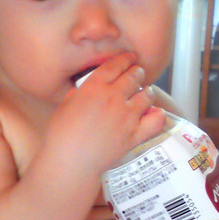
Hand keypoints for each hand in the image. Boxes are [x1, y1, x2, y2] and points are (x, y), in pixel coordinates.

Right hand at [46, 52, 165, 175]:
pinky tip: (154, 113)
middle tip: (138, 73)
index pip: (116, 65)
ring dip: (147, 91)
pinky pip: (155, 120)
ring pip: (147, 95)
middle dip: (137, 72)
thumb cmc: (61, 136)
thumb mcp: (65, 105)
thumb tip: (87, 88)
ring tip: (145, 93)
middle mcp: (113, 99)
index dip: (125, 59)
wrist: (70, 162)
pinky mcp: (134, 135)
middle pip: (134, 76)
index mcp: (94, 88)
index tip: (130, 58)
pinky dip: (157, 114)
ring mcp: (126, 117)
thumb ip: (80, 92)